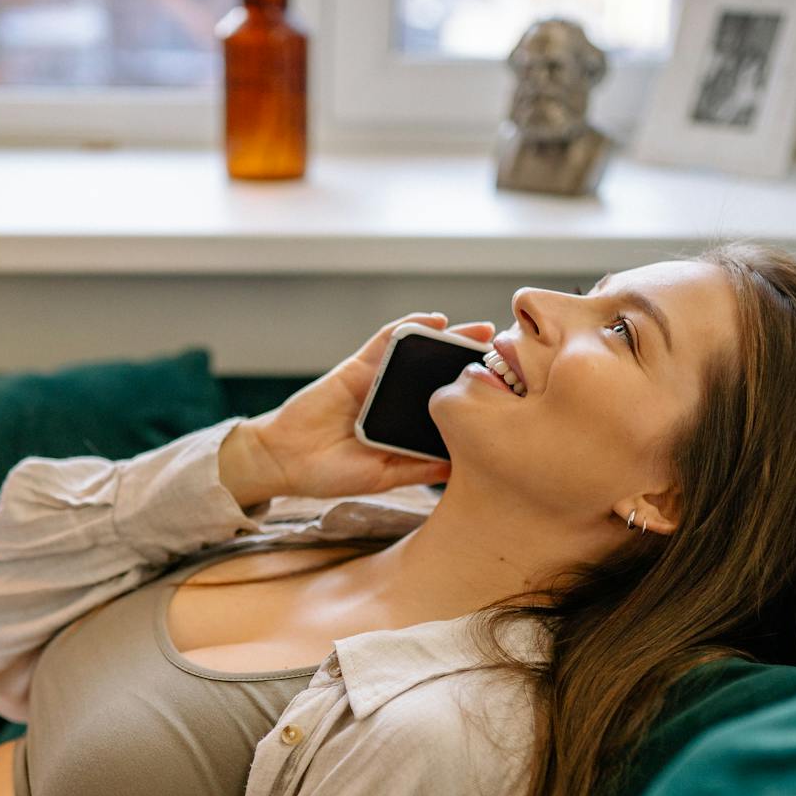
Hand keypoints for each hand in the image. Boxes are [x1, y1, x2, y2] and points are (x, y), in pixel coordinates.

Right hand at [226, 313, 495, 503]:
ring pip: (420, 352)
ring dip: (451, 337)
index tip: (510, 390)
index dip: (475, 396)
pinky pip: (386, 339)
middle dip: (472, 361)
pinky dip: (410, 326)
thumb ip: (419, 469)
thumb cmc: (330, 472)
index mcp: (406, 427)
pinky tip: (434, 319)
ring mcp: (378, 380)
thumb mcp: (383, 475)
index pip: (447, 406)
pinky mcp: (357, 365)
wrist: (285, 460)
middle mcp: (397, 400)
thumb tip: (462, 468)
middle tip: (506, 352)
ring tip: (482, 329)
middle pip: (441, 373)